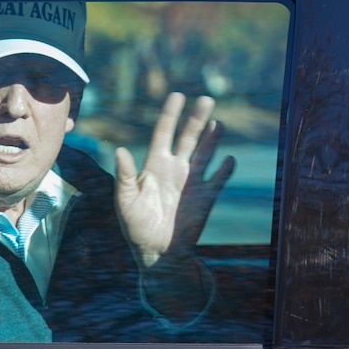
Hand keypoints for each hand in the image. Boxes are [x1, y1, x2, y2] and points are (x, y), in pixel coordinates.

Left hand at [115, 93, 234, 267]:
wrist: (157, 252)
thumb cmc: (136, 226)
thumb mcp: (125, 201)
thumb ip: (124, 176)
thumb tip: (120, 150)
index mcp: (154, 166)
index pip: (163, 133)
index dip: (170, 115)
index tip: (177, 95)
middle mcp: (175, 169)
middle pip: (188, 137)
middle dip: (196, 119)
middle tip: (206, 99)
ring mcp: (192, 182)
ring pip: (205, 153)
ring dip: (213, 138)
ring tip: (219, 122)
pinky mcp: (205, 197)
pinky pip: (218, 179)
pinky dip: (224, 169)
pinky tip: (228, 158)